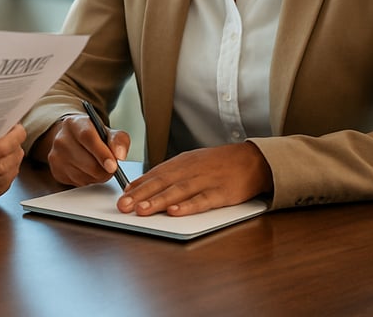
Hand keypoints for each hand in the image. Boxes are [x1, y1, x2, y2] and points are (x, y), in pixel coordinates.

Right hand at [36, 114, 129, 186]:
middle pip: (88, 162)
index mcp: (74, 123)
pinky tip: (87, 170)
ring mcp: (56, 155)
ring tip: (98, 166)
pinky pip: (78, 183)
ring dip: (97, 176)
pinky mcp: (56, 170)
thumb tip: (120, 155)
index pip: (88, 137)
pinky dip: (88, 180)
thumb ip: (118, 140)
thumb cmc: (93, 136)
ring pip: (84, 176)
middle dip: (105, 170)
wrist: (72, 140)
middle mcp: (61, 138)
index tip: (113, 166)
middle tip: (112, 167)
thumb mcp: (108, 132)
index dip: (102, 153)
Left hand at [117, 142, 272, 216]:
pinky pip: (203, 200)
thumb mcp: (191, 163)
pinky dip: (188, 206)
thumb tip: (143, 186)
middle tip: (123, 206)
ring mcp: (206, 181)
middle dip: (140, 195)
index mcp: (181, 163)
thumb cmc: (217, 164)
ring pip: (178, 192)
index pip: (155, 174)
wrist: (251, 160)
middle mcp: (190, 170)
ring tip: (142, 209)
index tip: (121, 195)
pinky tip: (175, 212)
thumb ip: (169, 174)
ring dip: (158, 201)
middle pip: (162, 182)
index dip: (137, 185)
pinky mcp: (222, 193)